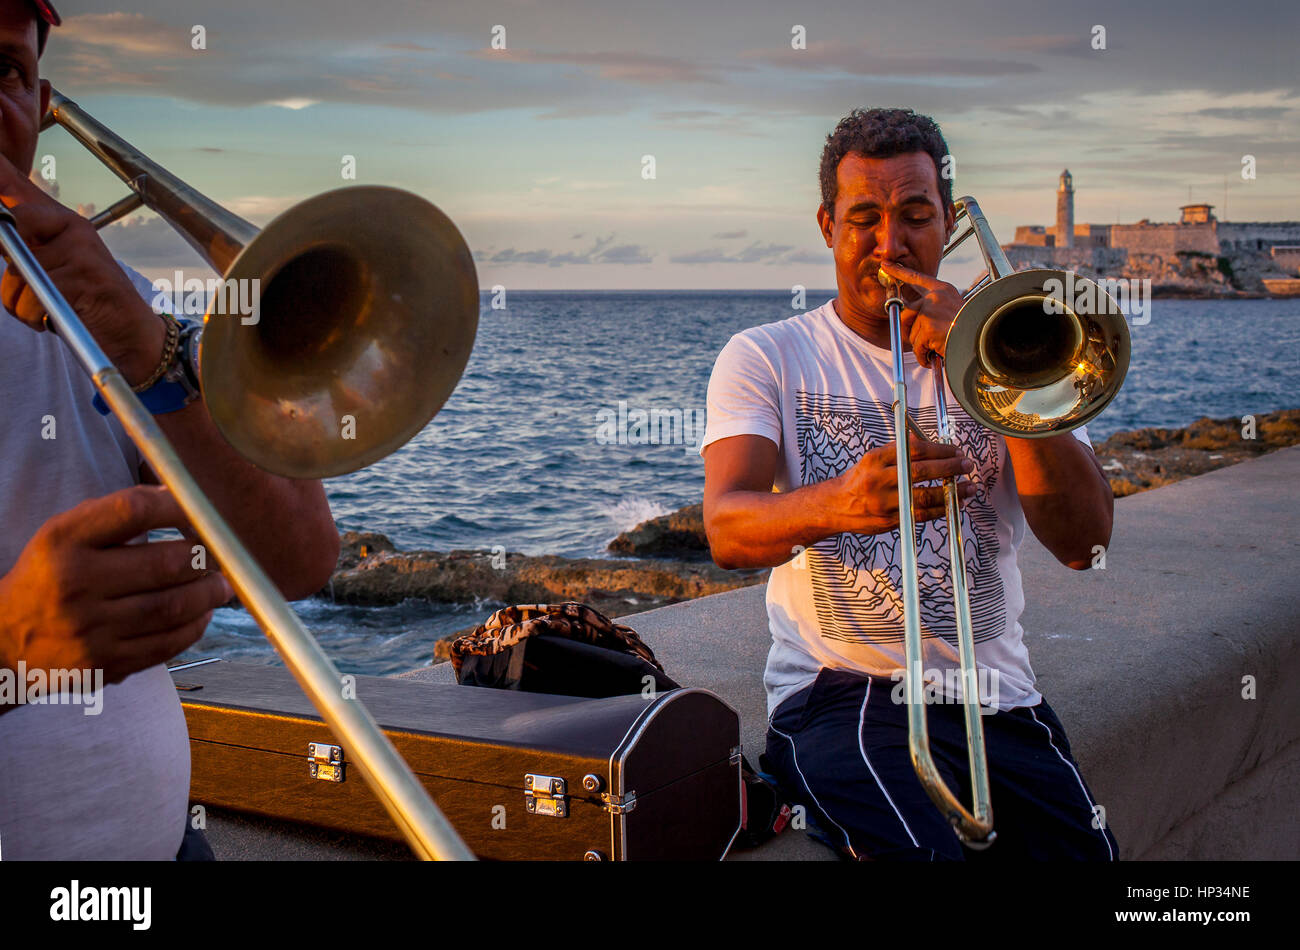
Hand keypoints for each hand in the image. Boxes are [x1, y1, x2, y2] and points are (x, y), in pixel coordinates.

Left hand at [0, 151, 163, 385]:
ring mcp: (78, 250)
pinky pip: (32, 296)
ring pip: (14, 274)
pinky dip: (37, 316)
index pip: (14, 185)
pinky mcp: (83, 275)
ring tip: (53, 308)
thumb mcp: (49, 275)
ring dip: (22, 303)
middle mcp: (69, 228)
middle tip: (39, 289)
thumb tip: (1, 238)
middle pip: (8, 226)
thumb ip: (21, 252)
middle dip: (10, 270)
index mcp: (59, 224)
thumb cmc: (86, 308)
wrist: (131, 338)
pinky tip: (63, 317)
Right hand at [0, 485, 232, 688]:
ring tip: (221, 585)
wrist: (4, 640)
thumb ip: (120, 516)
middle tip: (222, 555)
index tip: (204, 508)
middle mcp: (74, 584)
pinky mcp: (104, 665)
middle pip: (166, 564)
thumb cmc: (52, 575)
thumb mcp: (67, 535)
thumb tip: (188, 502)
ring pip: (173, 607)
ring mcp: (89, 629)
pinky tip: (202, 614)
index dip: (179, 505)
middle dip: (206, 558)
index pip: (133, 511)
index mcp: (63, 542)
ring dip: (209, 594)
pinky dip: (195, 626)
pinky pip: (167, 644)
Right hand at [828, 433, 974, 534]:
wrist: (834, 507)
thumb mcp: (872, 459)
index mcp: (875, 459)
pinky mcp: (889, 521)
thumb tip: (922, 441)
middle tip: (967, 465)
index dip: (939, 450)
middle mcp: (878, 480)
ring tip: (968, 488)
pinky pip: (920, 515)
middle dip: (949, 468)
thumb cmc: (858, 481)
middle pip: (921, 471)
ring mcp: (883, 502)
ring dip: (950, 492)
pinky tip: (954, 504)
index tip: (955, 451)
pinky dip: (940, 510)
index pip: (913, 450)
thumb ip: (897, 451)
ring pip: (923, 496)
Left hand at [878, 260, 963, 367]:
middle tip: (922, 339)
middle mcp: (935, 297)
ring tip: (939, 345)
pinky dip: (924, 356)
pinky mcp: (928, 328)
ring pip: (911, 333)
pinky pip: (917, 347)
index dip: (899, 272)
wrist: (982, 339)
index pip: (916, 278)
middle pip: (905, 312)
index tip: (885, 265)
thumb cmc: (971, 328)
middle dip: (908, 328)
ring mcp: (930, 311)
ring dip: (922, 344)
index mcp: (943, 290)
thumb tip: (911, 316)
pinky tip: (936, 354)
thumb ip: (934, 308)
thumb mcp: (954, 309)